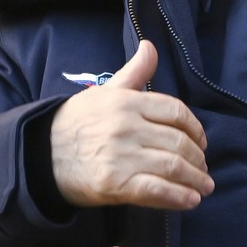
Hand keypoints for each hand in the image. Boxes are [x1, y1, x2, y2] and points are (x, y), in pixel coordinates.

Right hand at [50, 40, 213, 209]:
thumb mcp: (106, 91)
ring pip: (172, 166)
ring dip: (195, 178)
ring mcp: (121, 156)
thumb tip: (150, 46)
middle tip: (204, 168)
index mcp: (128, 102)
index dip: (195, 128)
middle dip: (197, 158)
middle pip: (178, 141)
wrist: (41, 155)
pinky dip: (179, 197)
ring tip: (204, 186)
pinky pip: (156, 191)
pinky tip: (191, 200)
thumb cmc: (77, 121)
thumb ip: (134, 72)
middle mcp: (127, 127)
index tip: (202, 142)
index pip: (175, 112)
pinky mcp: (115, 184)